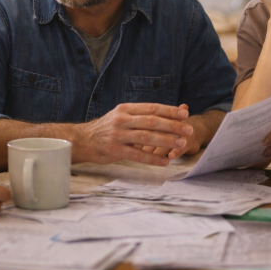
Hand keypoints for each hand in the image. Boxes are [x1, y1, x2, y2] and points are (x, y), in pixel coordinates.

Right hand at [73, 103, 193, 165]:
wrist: (83, 140)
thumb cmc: (107, 128)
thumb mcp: (121, 115)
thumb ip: (141, 115)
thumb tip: (166, 113)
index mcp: (126, 109)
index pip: (151, 108)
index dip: (169, 111)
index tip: (184, 114)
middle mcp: (122, 120)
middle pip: (152, 121)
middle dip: (172, 126)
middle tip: (188, 130)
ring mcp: (118, 135)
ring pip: (147, 137)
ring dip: (166, 141)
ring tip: (180, 144)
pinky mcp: (115, 150)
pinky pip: (137, 155)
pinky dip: (152, 159)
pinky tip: (164, 161)